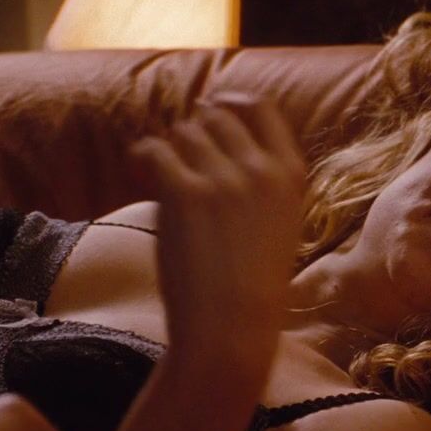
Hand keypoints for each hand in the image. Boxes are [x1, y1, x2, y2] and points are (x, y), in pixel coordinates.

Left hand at [130, 94, 307, 371]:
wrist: (231, 327)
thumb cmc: (251, 285)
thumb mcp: (278, 222)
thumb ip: (259, 181)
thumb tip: (211, 138)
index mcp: (290, 175)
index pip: (261, 109)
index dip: (231, 103)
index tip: (212, 109)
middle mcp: (260, 169)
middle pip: (215, 116)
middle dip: (193, 134)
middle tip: (179, 162)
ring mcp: (224, 178)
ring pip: (182, 132)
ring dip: (169, 152)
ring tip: (162, 180)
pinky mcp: (185, 191)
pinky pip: (153, 149)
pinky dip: (142, 158)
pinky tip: (140, 174)